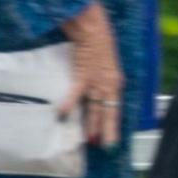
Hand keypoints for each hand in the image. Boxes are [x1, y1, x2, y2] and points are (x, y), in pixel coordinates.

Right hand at [59, 2, 123, 147]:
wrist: (94, 29)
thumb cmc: (100, 45)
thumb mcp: (108, 66)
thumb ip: (104, 81)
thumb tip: (97, 97)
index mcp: (116, 83)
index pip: (115, 108)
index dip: (113, 125)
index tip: (112, 141)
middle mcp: (109, 85)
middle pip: (108, 112)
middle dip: (107, 130)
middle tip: (105, 147)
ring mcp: (97, 81)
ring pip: (96, 107)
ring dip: (92, 124)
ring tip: (90, 140)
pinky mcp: (84, 75)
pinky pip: (76, 92)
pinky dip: (69, 103)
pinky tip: (62, 114)